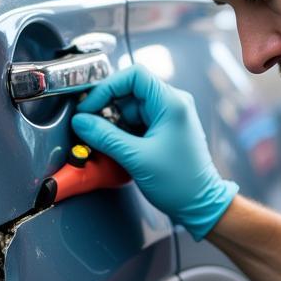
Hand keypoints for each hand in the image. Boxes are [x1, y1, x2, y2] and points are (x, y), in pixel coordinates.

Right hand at [71, 64, 238, 239]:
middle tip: (90, 127)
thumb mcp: (136, 158)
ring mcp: (169, 116)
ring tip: (104, 142)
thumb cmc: (180, 182)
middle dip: (107, 108)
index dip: (107, 87)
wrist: (200, 205)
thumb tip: (81, 122)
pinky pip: (137, 122)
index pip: (134, 76)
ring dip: (113, 123)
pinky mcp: (165, 130)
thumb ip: (105, 137)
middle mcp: (173, 104)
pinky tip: (116, 147)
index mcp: (172, 103)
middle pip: (129, 92)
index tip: (90, 106)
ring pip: (130, 108)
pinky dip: (123, 132)